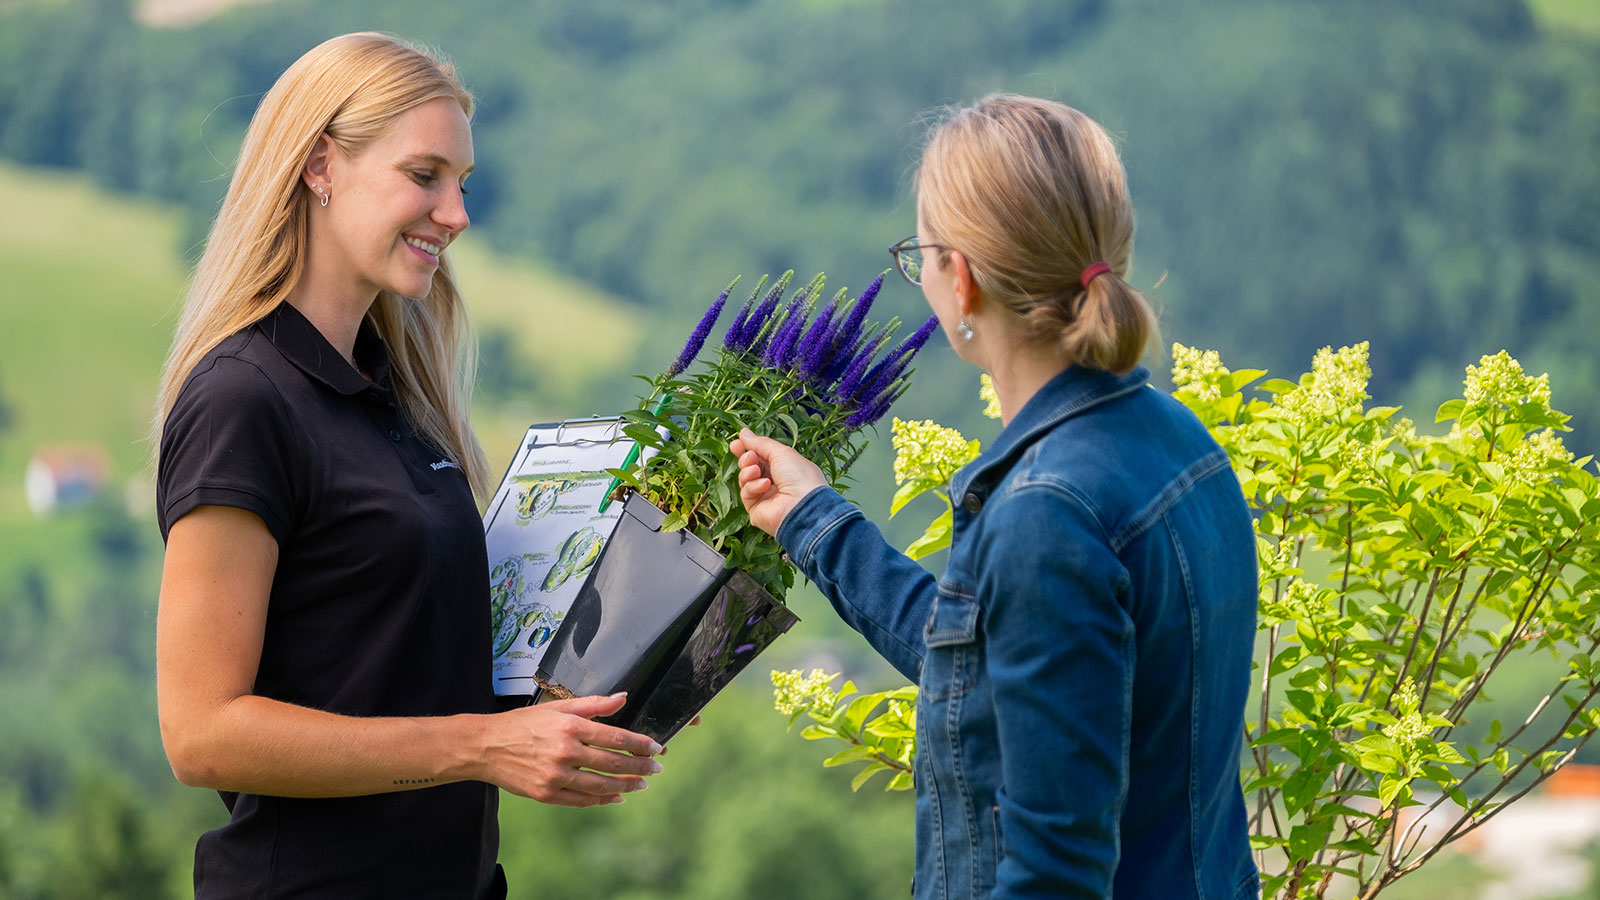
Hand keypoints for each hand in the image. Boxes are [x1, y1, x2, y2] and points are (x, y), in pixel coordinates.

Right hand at [479, 692, 662, 806]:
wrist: (485, 746)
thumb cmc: (522, 723)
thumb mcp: (557, 707)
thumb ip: (593, 704)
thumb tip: (623, 698)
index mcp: (569, 727)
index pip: (615, 738)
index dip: (639, 745)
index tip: (656, 748)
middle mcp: (565, 752)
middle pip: (612, 763)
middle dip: (639, 767)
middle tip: (656, 769)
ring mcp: (555, 776)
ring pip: (600, 786)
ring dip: (625, 786)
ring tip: (642, 784)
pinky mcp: (546, 794)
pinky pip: (581, 800)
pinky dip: (602, 800)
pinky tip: (616, 796)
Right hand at [729, 428, 826, 536]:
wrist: (804, 506)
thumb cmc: (800, 478)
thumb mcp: (781, 453)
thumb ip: (760, 443)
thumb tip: (744, 433)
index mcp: (784, 467)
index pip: (761, 456)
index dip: (747, 448)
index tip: (736, 443)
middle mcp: (775, 482)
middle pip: (750, 466)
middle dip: (746, 459)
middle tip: (750, 457)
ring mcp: (765, 497)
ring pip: (745, 479)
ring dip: (748, 471)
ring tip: (756, 470)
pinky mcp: (757, 510)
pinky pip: (746, 493)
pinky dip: (753, 486)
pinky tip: (764, 485)